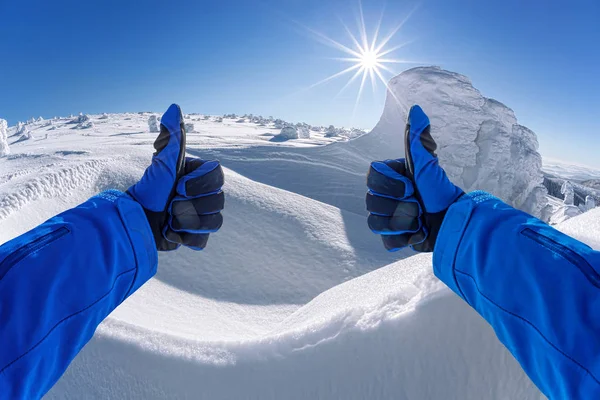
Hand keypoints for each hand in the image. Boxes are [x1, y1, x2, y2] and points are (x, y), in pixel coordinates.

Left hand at [128, 104, 223, 250]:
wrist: (132, 222)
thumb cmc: (147, 190)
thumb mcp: (162, 163)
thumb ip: (172, 138)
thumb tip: (174, 107)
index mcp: (197, 175)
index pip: (218, 178)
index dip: (200, 185)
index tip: (178, 186)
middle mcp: (201, 193)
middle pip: (218, 202)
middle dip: (191, 206)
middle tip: (170, 205)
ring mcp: (199, 215)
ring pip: (214, 222)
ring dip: (189, 222)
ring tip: (169, 220)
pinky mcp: (193, 236)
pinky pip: (204, 240)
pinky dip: (187, 238)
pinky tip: (171, 232)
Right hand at [366, 105, 462, 251]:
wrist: (455, 222)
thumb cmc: (440, 191)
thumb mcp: (427, 164)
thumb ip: (418, 138)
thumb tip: (417, 109)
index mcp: (390, 177)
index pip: (371, 178)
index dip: (389, 185)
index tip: (410, 186)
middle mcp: (385, 196)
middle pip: (372, 203)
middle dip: (400, 206)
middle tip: (419, 206)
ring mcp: (388, 217)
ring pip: (375, 223)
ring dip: (401, 223)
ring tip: (420, 221)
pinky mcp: (394, 237)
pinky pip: (385, 240)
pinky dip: (403, 239)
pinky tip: (417, 233)